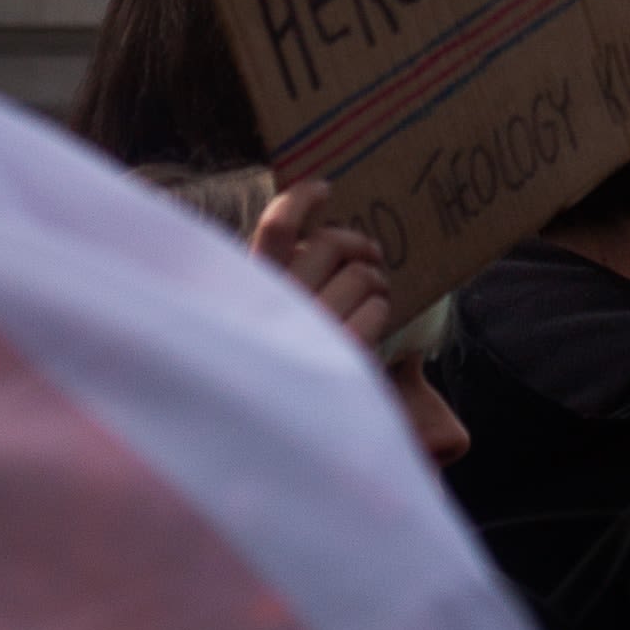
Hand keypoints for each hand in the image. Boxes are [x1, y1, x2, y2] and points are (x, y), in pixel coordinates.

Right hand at [250, 173, 397, 355]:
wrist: (276, 441)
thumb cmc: (268, 369)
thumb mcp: (258, 322)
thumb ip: (273, 281)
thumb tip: (311, 236)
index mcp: (249, 292)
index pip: (277, 229)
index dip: (302, 200)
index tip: (324, 187)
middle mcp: (278, 306)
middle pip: (330, 244)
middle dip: (356, 243)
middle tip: (367, 253)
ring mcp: (312, 329)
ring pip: (360, 275)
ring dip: (374, 279)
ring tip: (371, 293)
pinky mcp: (343, 355)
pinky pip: (376, 310)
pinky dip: (380, 310)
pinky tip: (371, 321)